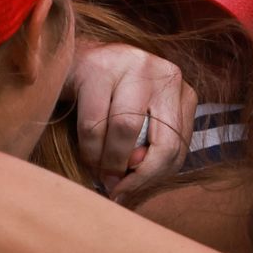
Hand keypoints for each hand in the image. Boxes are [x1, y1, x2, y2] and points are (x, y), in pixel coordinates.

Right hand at [68, 40, 197, 198]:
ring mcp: (134, 64)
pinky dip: (88, 149)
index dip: (152, 178)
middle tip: (114, 188)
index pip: (178, 147)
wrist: (72, 60)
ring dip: (108, 161)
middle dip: (136, 176)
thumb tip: (134, 185)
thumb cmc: (107, 100)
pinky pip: (94, 123)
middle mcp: (165, 74)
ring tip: (98, 172)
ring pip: (127, 130)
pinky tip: (86, 156)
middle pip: (163, 142)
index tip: (129, 192)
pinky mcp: (99, 67)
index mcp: (180, 92)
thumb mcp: (138, 122)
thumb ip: (147, 150)